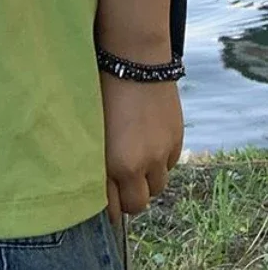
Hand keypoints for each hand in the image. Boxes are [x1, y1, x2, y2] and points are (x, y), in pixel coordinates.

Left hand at [101, 74, 183, 222]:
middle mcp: (141, 164)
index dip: (110, 208)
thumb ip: (96, 157)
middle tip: (120, 185)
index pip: (115, 207)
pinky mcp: (177, 140)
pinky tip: (148, 145)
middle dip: (129, 198)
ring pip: (157, 186)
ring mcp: (162, 153)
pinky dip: (159, 162)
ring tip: (135, 163)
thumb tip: (95, 178)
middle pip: (139, 203)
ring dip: (146, 180)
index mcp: (115, 163)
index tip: (105, 204)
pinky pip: (169, 164)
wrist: (135, 61)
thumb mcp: (92, 127)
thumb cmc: (101, 88)